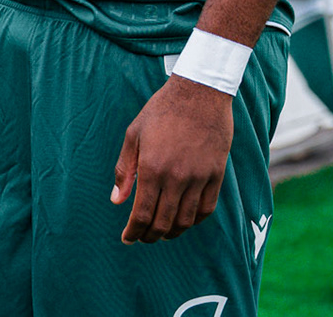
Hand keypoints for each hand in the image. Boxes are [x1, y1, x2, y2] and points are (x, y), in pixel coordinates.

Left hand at [111, 74, 234, 242]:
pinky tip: (184, 220)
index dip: (134, 231)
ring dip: (172, 232)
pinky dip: (194, 221)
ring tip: (162, 232)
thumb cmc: (161, 111)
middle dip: (150, 236)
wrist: (199, 93)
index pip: (142, 213)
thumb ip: (124, 170)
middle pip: (163, 222)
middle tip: (142, 238)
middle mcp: (176, 177)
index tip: (127, 238)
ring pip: (186, 220)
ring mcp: (199, 178)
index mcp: (151, 167)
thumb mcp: (133, 135)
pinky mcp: (216, 175)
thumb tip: (117, 200)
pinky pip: (206, 209)